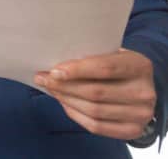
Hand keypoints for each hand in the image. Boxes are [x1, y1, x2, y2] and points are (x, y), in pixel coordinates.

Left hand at [34, 49, 156, 139]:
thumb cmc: (118, 66)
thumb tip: (54, 66)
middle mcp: (144, 92)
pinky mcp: (133, 131)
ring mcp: (140, 114)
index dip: (77, 70)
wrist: (140, 87)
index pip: (105, 68)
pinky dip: (75, 114)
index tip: (54, 71)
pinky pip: (96, 126)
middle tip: (42, 79)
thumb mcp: (111, 54)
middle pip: (96, 92)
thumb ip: (90, 58)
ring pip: (93, 110)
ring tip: (50, 90)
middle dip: (64, 86)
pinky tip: (64, 103)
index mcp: (139, 66)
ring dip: (66, 100)